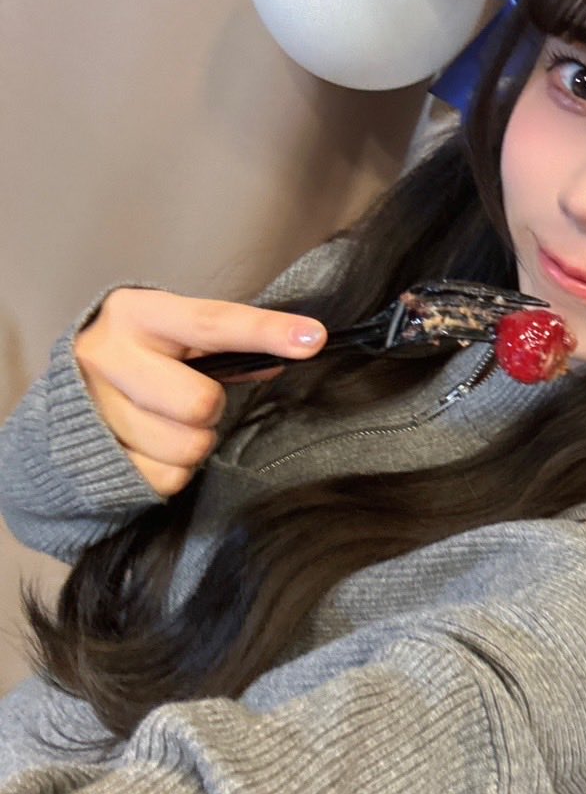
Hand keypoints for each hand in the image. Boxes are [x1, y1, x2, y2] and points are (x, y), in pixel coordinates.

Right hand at [74, 287, 325, 496]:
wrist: (64, 397)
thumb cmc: (141, 357)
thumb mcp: (175, 335)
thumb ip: (229, 343)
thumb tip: (293, 350)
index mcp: (137, 314)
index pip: (212, 323)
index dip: (265, 332)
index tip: (313, 338)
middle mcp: (107, 355)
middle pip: (199, 402)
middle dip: (211, 409)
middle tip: (195, 401)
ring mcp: (93, 408)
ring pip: (186, 446)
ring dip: (193, 442)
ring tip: (168, 422)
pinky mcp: (93, 455)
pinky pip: (167, 478)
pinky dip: (173, 470)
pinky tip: (152, 447)